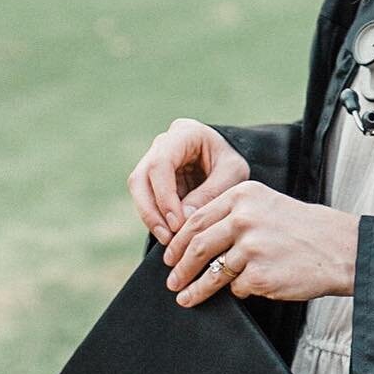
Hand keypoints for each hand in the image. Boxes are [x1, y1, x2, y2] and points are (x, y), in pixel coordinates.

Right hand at [128, 118, 250, 245]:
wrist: (232, 162)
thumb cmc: (234, 163)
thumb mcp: (233, 175)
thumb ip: (210, 193)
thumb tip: (182, 219)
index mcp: (185, 133)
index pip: (161, 164)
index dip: (164, 196)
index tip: (176, 223)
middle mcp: (163, 144)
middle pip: (141, 177)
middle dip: (151, 210)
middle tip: (167, 237)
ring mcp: (154, 159)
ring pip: (139, 190)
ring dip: (151, 217)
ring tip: (169, 241)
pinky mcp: (153, 179)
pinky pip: (147, 199)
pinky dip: (156, 218)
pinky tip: (170, 236)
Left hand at [161, 182, 360, 306]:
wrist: (339, 248)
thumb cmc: (303, 229)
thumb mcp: (266, 206)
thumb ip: (233, 215)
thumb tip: (194, 241)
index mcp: (242, 195)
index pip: (196, 220)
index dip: (178, 243)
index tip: (170, 257)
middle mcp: (244, 217)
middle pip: (197, 246)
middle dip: (180, 267)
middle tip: (171, 281)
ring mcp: (251, 246)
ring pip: (211, 272)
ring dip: (196, 288)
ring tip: (186, 298)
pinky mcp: (260, 274)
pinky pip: (237, 287)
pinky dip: (239, 291)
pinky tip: (248, 289)